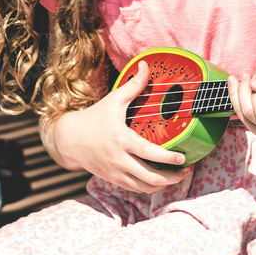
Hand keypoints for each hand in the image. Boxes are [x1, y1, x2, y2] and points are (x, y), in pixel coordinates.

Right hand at [46, 60, 190, 192]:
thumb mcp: (113, 100)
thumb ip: (133, 85)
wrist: (69, 139)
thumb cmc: (94, 118)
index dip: (168, 158)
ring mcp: (115, 172)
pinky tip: (160, 180)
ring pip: (144, 187)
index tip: (183, 157)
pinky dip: (150, 187)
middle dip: (172, 178)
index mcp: (121, 139)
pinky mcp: (113, 179)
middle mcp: (119, 159)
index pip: (148, 153)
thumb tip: (146, 65)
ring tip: (177, 176)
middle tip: (186, 170)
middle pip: (149, 177)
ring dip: (163, 185)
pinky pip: (135, 189)